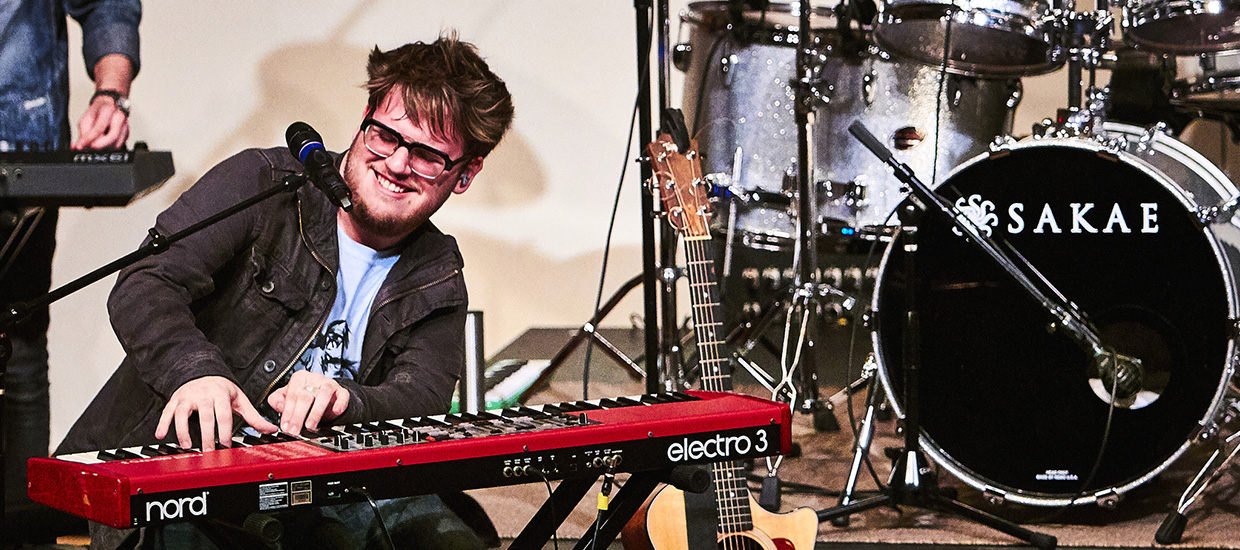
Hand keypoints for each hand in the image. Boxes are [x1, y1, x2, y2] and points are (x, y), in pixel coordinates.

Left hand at [71, 94, 128, 149]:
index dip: (89, 138)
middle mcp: (120, 117)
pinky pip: (118, 145)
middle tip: (89, 147)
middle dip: (99, 146)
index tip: (81, 146)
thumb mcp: (86, 118)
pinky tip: (102, 144)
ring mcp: (125, 126)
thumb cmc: (98, 111)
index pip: (99, 128)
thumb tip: (80, 146)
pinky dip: (108, 148)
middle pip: (112, 137)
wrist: (110, 106)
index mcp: (108, 109)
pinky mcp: (127, 134)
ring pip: (116, 144)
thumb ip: (84, 132)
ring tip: (94, 145)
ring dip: (104, 148)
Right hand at [155, 376, 278, 449]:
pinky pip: (167, 411)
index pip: (223, 414)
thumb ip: (254, 416)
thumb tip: (272, 429)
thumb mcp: (239, 400)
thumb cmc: (222, 389)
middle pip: (205, 416)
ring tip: (187, 446)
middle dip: (207, 435)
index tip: (226, 444)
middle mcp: (204, 394)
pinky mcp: (175, 399)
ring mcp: (188, 396)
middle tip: (209, 451)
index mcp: (221, 394)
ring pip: (183, 413)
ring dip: (183, 430)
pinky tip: (160, 434)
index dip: (225, 430)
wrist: (203, 371)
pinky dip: (162, 422)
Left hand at [267, 371, 349, 435]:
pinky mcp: (341, 391)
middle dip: (298, 416)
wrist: (326, 397)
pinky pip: (343, 395)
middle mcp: (314, 378)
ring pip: (323, 394)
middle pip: (305, 396)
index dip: (288, 412)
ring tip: (310, 427)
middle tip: (295, 431)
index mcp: (299, 378)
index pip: (292, 394)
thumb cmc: (305, 398)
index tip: (286, 427)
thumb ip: (278, 400)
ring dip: (316, 412)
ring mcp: (328, 384)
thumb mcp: (287, 397)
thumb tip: (279, 406)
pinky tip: (336, 411)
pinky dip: (340, 403)